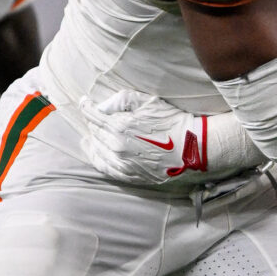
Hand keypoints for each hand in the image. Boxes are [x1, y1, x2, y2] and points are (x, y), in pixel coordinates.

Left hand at [75, 90, 261, 184]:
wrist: (194, 149)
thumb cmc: (174, 122)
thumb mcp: (150, 102)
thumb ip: (123, 100)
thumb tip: (102, 106)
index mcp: (119, 126)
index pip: (94, 115)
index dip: (86, 107)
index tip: (83, 101)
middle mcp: (116, 147)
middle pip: (95, 132)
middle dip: (90, 123)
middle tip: (89, 117)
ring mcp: (122, 163)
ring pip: (97, 152)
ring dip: (90, 142)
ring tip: (86, 137)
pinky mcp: (130, 175)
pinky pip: (106, 168)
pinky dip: (97, 159)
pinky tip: (96, 154)